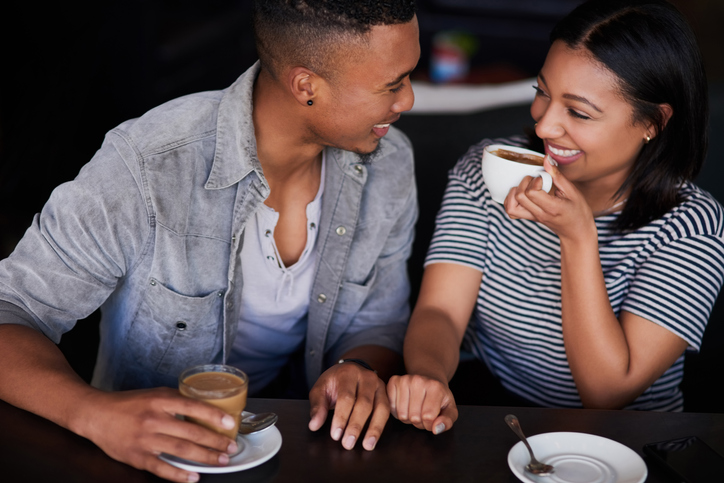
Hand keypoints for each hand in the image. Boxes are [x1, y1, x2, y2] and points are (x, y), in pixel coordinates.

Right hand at [76, 387, 238, 481]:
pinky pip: (162, 468)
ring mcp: (145, 439)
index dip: (214, 416)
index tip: (230, 423)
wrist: (97, 415)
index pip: (193, 406)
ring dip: (204, 457)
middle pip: (191, 432)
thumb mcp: (155, 394)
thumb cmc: (130, 404)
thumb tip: (204, 410)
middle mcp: (154, 419)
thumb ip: (177, 401)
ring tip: (220, 461)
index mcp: (161, 400)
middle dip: (215, 441)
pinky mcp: (137, 457)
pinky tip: (193, 477)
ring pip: (181, 450)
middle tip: (231, 447)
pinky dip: (179, 474)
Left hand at [308, 361, 388, 450]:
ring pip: (381, 407)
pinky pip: (387, 411)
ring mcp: (379, 384)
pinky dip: (381, 425)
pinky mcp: (386, 393)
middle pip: (364, 403)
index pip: (346, 397)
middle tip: (348, 443)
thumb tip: (314, 425)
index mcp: (347, 373)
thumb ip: (317, 406)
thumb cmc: (334, 382)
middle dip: (356, 426)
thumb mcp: (320, 389)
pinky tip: (374, 438)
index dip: (341, 417)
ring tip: (367, 445)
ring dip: (374, 428)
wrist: (350, 370)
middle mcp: (366, 377)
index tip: (336, 435)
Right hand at [387, 374, 456, 433]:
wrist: (429, 378)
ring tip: (414, 409)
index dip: (429, 424)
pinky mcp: (393, 381)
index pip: (428, 417)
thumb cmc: (439, 397)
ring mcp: (404, 379)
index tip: (432, 419)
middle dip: (419, 422)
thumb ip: (447, 421)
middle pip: (414, 417)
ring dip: (408, 418)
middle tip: (423, 413)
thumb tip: (436, 429)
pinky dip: (397, 411)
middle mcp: (419, 380)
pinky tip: (404, 404)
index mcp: (435, 387)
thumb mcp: (450, 410)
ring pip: (402, 415)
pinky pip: (391, 407)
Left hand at [504, 156, 594, 241]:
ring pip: (511, 208)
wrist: (576, 232)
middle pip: (519, 198)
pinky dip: (511, 200)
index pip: (532, 193)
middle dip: (524, 183)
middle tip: (534, 180)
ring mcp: (532, 217)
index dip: (534, 181)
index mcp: (552, 208)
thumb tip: (546, 160)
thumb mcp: (573, 192)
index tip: (543, 178)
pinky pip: (512, 211)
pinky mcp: (529, 218)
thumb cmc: (578, 211)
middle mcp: (539, 214)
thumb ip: (557, 176)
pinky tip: (522, 193)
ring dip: (514, 193)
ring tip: (527, 187)